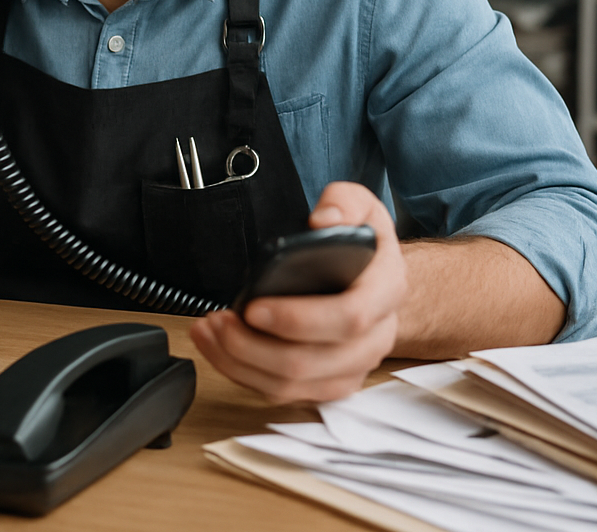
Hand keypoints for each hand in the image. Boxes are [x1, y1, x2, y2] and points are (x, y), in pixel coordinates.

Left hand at [189, 182, 406, 402]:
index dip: (299, 319)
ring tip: (210, 331)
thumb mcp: (364, 208)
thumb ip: (345, 202)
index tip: (254, 306)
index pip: (349, 317)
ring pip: (292, 385)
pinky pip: (284, 394)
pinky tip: (220, 348)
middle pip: (311, 362)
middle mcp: (375, 338)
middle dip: (253, 346)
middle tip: (220, 320)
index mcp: (386, 292)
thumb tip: (323, 219)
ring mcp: (352, 367)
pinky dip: (244, 374)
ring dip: (240, 362)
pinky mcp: (328, 384)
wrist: (378, 282)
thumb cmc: (365, 248)